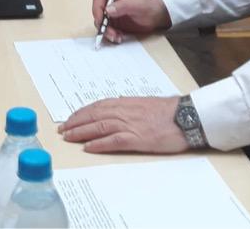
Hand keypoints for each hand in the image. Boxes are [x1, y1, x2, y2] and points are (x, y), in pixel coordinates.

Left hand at [58, 96, 187, 153]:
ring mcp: (130, 124)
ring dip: (81, 132)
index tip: (71, 118)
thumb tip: (117, 110)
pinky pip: (112, 141)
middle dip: (75, 122)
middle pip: (93, 115)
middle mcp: (124, 111)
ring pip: (99, 126)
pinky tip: (87, 147)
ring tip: (68, 137)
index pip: (98, 106)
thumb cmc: (170, 111)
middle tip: (62, 129)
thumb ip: (130, 108)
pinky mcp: (137, 138)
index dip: (82, 112)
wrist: (188, 116)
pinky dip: (98, 144)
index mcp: (126, 103)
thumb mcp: (146, 104)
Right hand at [91, 0, 170, 42]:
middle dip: (101, 23)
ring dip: (106, 31)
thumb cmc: (150, 4)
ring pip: (102, 23)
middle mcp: (111, 3)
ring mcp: (113, 14)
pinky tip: (118, 37)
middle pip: (98, 12)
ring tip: (116, 36)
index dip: (97, 8)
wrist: (159, 15)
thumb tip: (108, 9)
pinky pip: (108, 30)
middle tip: (108, 31)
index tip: (100, 19)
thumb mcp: (137, 3)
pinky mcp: (116, 24)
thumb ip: (122, 5)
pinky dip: (111, 35)